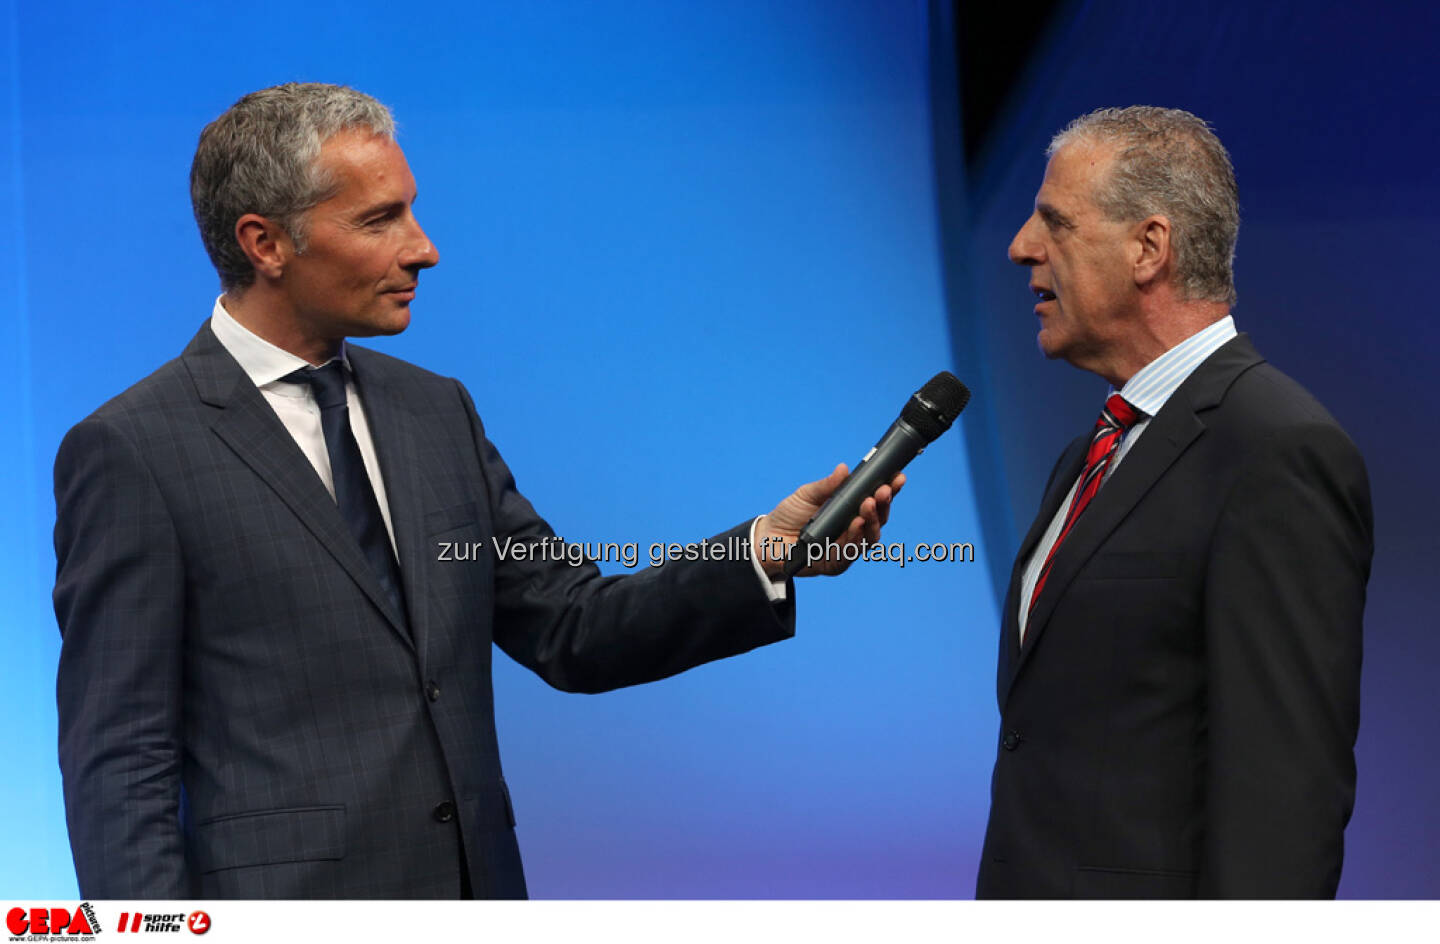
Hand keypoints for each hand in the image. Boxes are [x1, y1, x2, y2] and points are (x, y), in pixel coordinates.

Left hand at [755, 464, 904, 577]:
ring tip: (868, 504)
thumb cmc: (789, 515)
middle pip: (878, 520)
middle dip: (883, 504)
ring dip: (872, 520)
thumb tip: (844, 468)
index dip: (889, 490)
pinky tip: (856, 523)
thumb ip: (827, 485)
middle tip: (883, 490)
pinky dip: (855, 538)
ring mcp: (846, 548)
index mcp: (850, 512)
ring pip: (869, 538)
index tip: (898, 477)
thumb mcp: (808, 494)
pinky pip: (850, 553)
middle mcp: (853, 530)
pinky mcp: (835, 564)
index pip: (875, 502)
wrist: (766, 538)